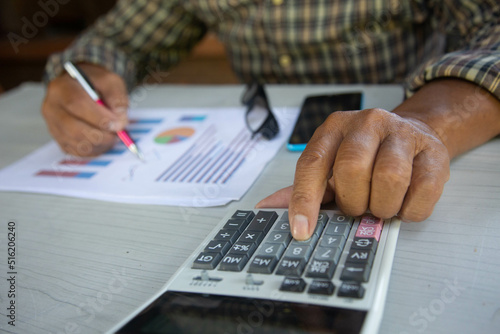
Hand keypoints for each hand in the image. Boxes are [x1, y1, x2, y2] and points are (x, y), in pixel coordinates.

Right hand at [41, 63, 128, 156]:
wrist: (81, 88)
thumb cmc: (95, 84)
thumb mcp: (110, 81)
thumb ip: (116, 97)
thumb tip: (119, 119)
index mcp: (61, 87)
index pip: (76, 104)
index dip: (99, 117)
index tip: (117, 124)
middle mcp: (51, 107)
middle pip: (72, 128)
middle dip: (100, 135)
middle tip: (117, 134)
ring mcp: (52, 125)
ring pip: (75, 143)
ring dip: (99, 144)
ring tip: (112, 136)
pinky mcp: (58, 139)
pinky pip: (76, 151)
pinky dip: (94, 150)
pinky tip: (104, 142)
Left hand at [257, 107, 449, 239]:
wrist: (414, 134)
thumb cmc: (366, 156)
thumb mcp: (331, 166)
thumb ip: (303, 187)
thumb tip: (266, 207)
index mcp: (334, 128)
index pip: (312, 163)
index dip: (304, 200)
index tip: (301, 230)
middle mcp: (367, 123)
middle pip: (351, 169)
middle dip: (352, 201)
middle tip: (358, 207)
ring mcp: (403, 133)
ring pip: (389, 177)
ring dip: (382, 206)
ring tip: (381, 205)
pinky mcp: (434, 151)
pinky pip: (422, 190)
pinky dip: (409, 209)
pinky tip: (403, 202)